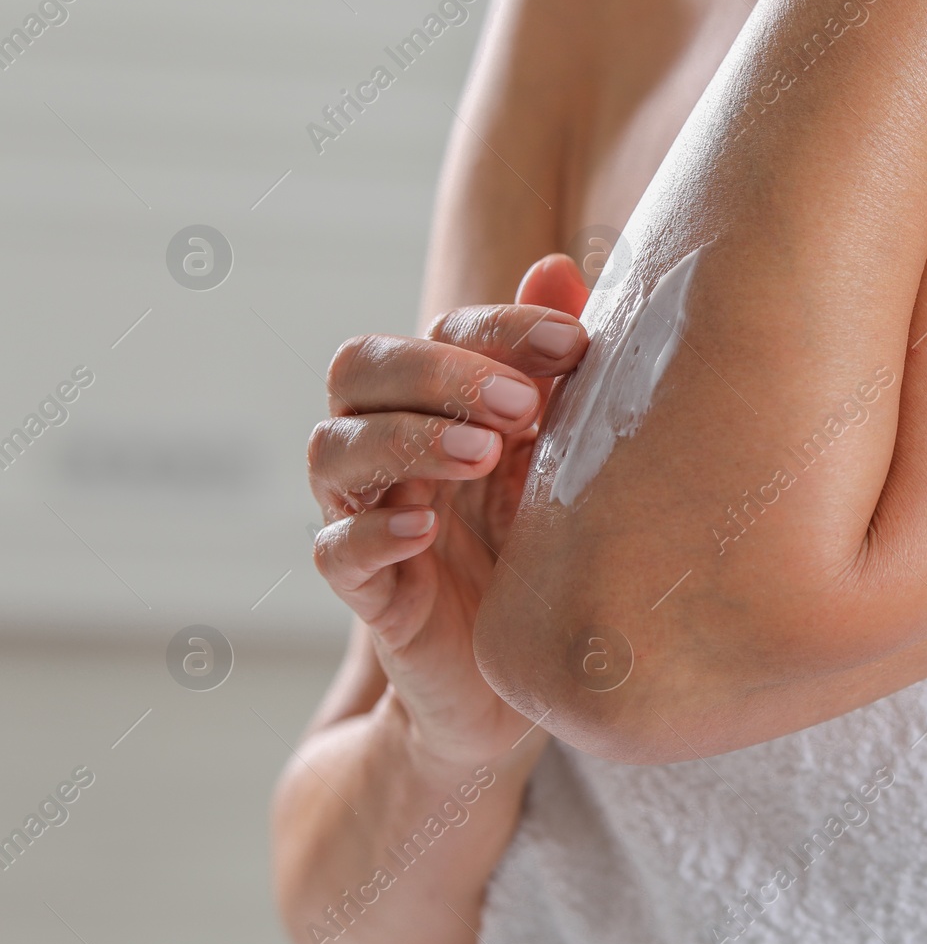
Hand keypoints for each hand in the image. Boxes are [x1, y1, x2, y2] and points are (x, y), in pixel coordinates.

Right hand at [308, 255, 590, 767]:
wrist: (525, 678)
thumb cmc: (540, 551)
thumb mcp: (561, 456)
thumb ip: (554, 368)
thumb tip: (562, 265)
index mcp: (437, 406)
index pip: (439, 334)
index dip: (499, 328)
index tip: (575, 342)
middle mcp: (389, 449)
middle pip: (360, 368)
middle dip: (439, 371)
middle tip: (524, 404)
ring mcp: (368, 516)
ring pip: (334, 448)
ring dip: (409, 437)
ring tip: (484, 454)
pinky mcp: (367, 594)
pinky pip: (335, 551)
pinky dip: (371, 531)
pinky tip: (421, 530)